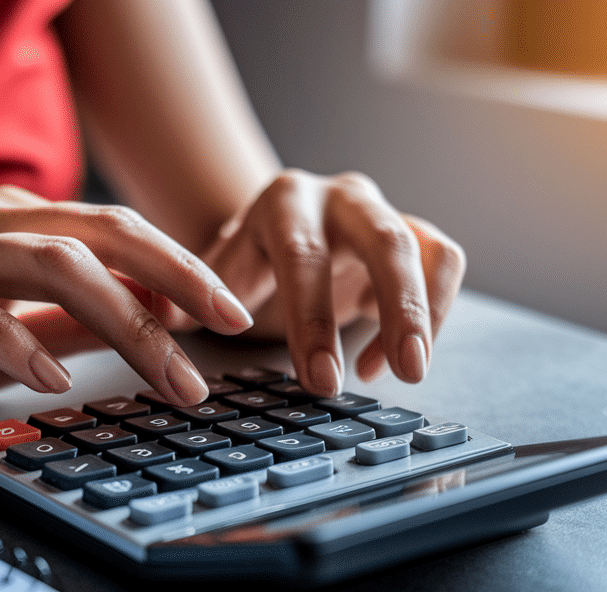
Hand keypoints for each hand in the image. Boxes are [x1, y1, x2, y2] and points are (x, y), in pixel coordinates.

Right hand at [0, 186, 253, 422]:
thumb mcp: (1, 333)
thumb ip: (61, 321)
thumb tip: (141, 326)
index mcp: (11, 225)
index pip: (114, 232)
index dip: (180, 266)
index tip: (233, 312)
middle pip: (99, 234)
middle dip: (175, 279)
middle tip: (227, 328)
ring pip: (49, 262)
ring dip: (120, 320)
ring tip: (168, 372)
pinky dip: (16, 339)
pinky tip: (53, 377)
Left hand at [184, 169, 465, 395]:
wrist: (277, 230)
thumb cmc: (246, 259)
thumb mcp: (215, 274)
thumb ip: (189, 297)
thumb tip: (162, 323)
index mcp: (283, 202)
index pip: (302, 256)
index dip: (313, 319)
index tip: (320, 379)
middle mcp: (341, 197)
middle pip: (384, 242)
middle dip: (400, 309)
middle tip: (405, 372)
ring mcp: (385, 211)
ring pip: (427, 251)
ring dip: (428, 314)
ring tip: (407, 372)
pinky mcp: (415, 233)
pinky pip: (444, 265)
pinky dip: (433, 315)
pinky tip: (386, 363)